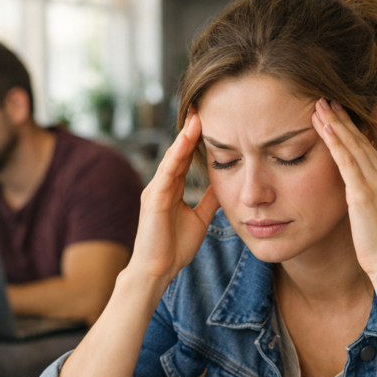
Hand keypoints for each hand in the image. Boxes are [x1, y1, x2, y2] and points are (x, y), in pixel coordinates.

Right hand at [128, 108, 219, 283]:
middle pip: (177, 151)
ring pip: (172, 157)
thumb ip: (208, 201)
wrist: (157, 271)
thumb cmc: (174, 248)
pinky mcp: (153, 199)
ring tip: (196, 116)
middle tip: (201, 106)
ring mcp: (155, 190)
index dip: (196, 139)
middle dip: (190, 130)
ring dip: (184, 136)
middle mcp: (161, 185)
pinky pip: (167, 172)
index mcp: (171, 190)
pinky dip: (176, 154)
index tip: (209, 118)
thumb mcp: (199, 219)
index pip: (184, 158)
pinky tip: (186, 140)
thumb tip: (223, 184)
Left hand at [311, 99, 376, 280]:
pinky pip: (347, 162)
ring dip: (335, 123)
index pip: (368, 146)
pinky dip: (336, 142)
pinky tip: (325, 128)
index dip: (352, 127)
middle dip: (342, 117)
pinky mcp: (364, 194)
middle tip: (325, 99)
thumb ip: (367, 197)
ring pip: (353, 145)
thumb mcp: (376, 214)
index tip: (338, 111)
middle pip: (361, 139)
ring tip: (319, 106)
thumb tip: (353, 192)